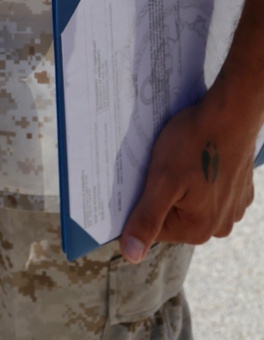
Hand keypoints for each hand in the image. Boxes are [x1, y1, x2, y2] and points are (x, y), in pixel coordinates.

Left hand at [120, 86, 257, 261]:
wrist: (232, 113)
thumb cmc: (194, 143)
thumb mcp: (161, 180)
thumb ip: (146, 219)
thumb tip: (131, 256)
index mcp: (197, 230)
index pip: (154, 228)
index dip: (141, 202)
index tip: (140, 179)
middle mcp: (219, 227)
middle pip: (174, 216)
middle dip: (163, 192)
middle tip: (160, 165)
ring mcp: (233, 209)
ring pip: (192, 202)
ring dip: (182, 184)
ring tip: (180, 158)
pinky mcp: (240, 190)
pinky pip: (211, 190)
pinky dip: (201, 177)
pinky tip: (198, 157)